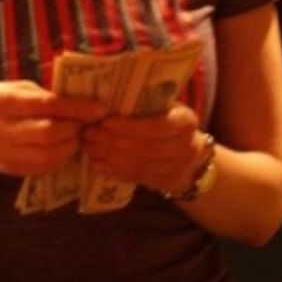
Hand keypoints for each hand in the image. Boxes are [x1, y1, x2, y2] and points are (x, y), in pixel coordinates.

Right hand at [0, 80, 106, 176]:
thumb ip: (38, 94)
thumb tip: (74, 101)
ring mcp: (3, 153)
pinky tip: (65, 149)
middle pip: (49, 134)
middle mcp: (1, 129)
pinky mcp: (7, 169)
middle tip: (87, 124)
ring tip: (78, 136)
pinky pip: (40, 168)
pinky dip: (59, 159)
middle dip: (74, 129)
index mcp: (3, 102)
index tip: (98, 109)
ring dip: (70, 147)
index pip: (46, 105)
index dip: (76, 108)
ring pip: (47, 155)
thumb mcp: (9, 87)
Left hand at [81, 103, 204, 194]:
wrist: (192, 156)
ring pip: (139, 165)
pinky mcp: (165, 183)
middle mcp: (186, 147)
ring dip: (110, 157)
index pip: (158, 126)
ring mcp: (177, 169)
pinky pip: (137, 177)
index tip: (105, 122)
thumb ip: (146, 104)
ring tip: (89, 148)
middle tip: (89, 134)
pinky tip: (98, 164)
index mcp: (186, 122)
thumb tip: (107, 98)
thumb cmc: (171, 121)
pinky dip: (115, 172)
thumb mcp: (167, 107)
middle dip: (113, 142)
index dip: (130, 126)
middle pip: (145, 148)